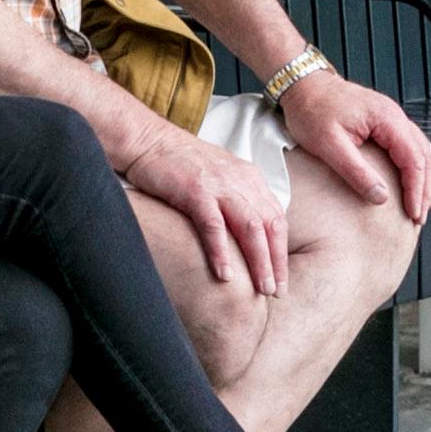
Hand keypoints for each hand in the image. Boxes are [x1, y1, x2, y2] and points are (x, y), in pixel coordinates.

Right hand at [126, 123, 289, 299]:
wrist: (149, 140)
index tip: (281, 279)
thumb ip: (238, 199)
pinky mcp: (195, 191)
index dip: (282, 252)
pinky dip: (221, 251)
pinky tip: (225, 275)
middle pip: (269, 226)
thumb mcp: (221, 176)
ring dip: (258, 261)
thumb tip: (250, 234)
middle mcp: (240, 181)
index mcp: (250, 178)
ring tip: (261, 288)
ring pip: (250, 227)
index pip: (276, 219)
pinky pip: (213, 225)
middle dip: (276, 262)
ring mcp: (218, 186)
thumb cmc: (181, 163)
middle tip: (276, 291)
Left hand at [276, 68, 430, 227]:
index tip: (413, 212)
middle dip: (425, 188)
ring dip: (425, 179)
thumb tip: (381, 196)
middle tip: (419, 216)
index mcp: (386, 118)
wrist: (303, 86)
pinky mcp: (383, 123)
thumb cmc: (311, 110)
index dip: (416, 189)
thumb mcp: (329, 145)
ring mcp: (391, 118)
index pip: (413, 159)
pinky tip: (414, 181)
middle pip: (423, 156)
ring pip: (421, 151)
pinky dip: (416, 167)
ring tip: (422, 204)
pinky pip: (410, 146)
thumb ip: (356, 171)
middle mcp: (394, 116)